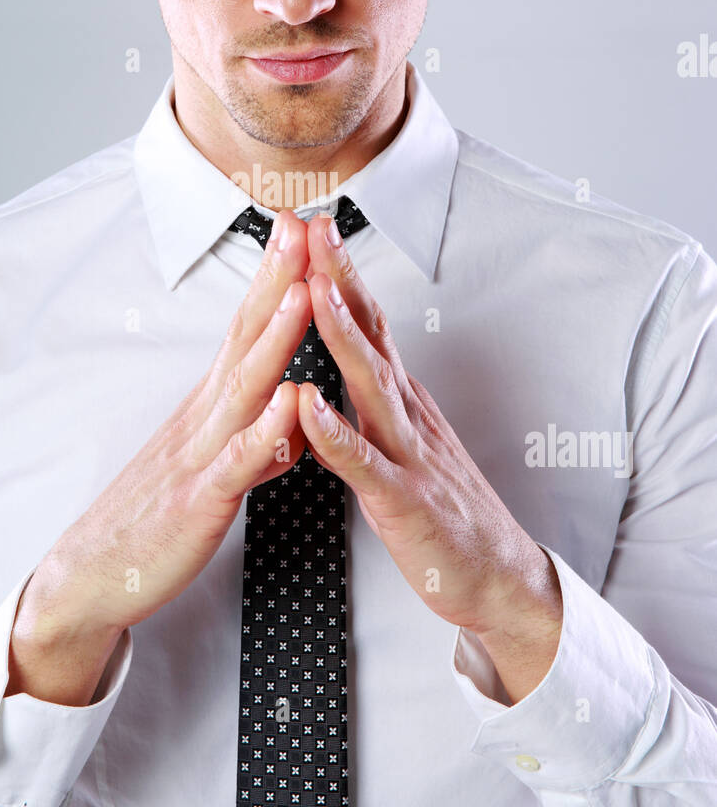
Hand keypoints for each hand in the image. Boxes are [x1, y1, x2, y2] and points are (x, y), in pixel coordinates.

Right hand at [8, 210, 315, 702]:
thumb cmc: (155, 516)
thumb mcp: (213, 469)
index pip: (246, 327)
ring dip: (276, 337)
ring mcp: (199, 454)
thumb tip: (292, 423)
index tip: (298, 227)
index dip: (275, 277)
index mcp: (210, 406)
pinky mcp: (199, 500)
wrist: (92, 574)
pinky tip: (290, 403)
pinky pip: (237, 462)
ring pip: (244, 387)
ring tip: (303, 292)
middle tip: (302, 227)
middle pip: (245, 336)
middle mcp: (204, 417)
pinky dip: (266, 429)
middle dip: (277, 279)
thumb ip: (256, 440)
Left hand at [292, 211, 561, 700]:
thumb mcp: (403, 447)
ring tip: (315, 290)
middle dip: (341, 280)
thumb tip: (340, 370)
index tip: (316, 230)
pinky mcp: (402, 500)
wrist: (498, 578)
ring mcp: (408, 454)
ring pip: (371, 386)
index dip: (342, 276)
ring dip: (342, 336)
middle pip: (372, 336)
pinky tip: (308, 403)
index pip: (370, 325)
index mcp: (401, 402)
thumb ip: (371, 408)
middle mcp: (406, 415)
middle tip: (316, 229)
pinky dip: (333, 432)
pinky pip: (363, 463)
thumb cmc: (444, 511)